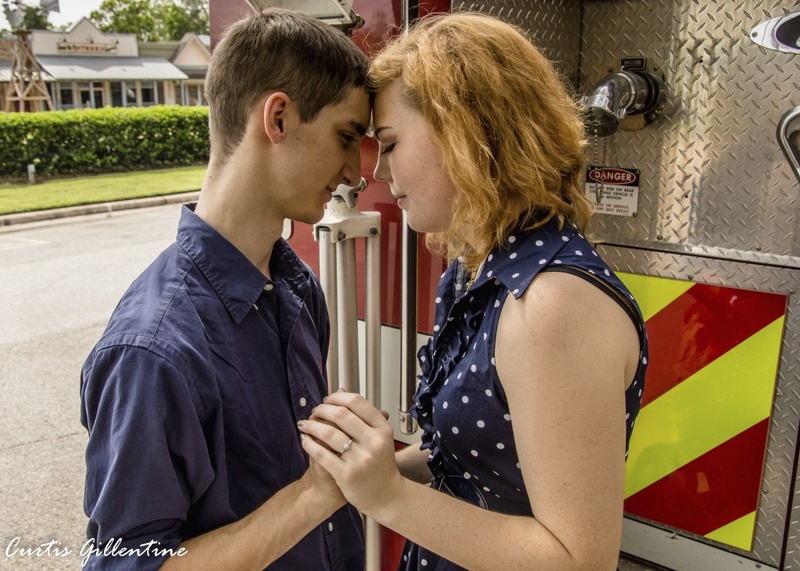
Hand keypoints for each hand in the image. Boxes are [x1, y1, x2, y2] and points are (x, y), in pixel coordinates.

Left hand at [298, 392, 401, 517]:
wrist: (385, 495)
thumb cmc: (380, 464)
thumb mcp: (379, 437)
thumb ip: (363, 416)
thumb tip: (341, 390)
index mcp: (383, 429)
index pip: (357, 402)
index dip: (337, 397)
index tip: (327, 399)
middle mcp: (374, 442)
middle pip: (341, 414)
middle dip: (322, 409)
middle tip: (314, 411)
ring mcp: (361, 459)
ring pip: (329, 433)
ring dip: (311, 425)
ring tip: (305, 424)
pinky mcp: (347, 475)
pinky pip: (322, 454)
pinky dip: (309, 444)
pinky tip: (305, 440)